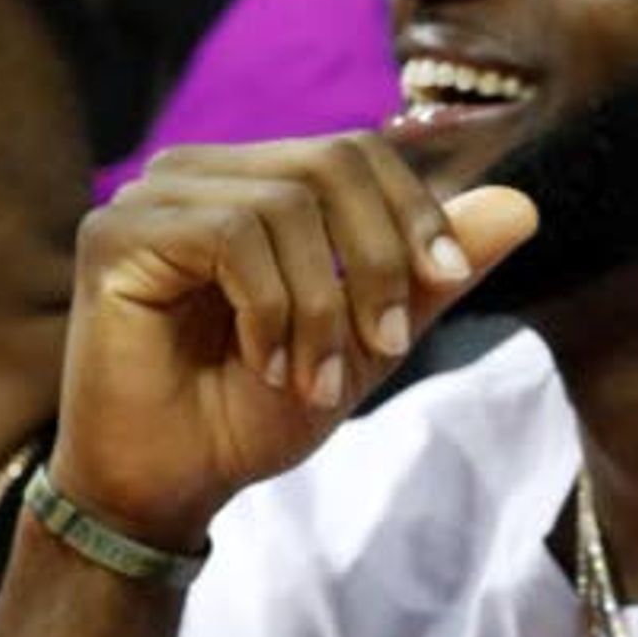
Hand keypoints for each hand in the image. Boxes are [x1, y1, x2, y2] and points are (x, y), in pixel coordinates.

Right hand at [51, 135, 536, 549]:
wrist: (172, 485)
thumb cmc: (253, 412)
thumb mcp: (367, 342)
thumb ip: (430, 274)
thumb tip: (523, 204)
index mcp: (254, 184)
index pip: (355, 151)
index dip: (413, 209)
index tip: (446, 280)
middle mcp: (200, 175)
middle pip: (330, 162)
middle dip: (378, 259)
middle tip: (384, 347)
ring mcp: (151, 196)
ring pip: (286, 204)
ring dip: (322, 307)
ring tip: (313, 380)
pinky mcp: (114, 231)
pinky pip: (231, 234)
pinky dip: (269, 308)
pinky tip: (264, 366)